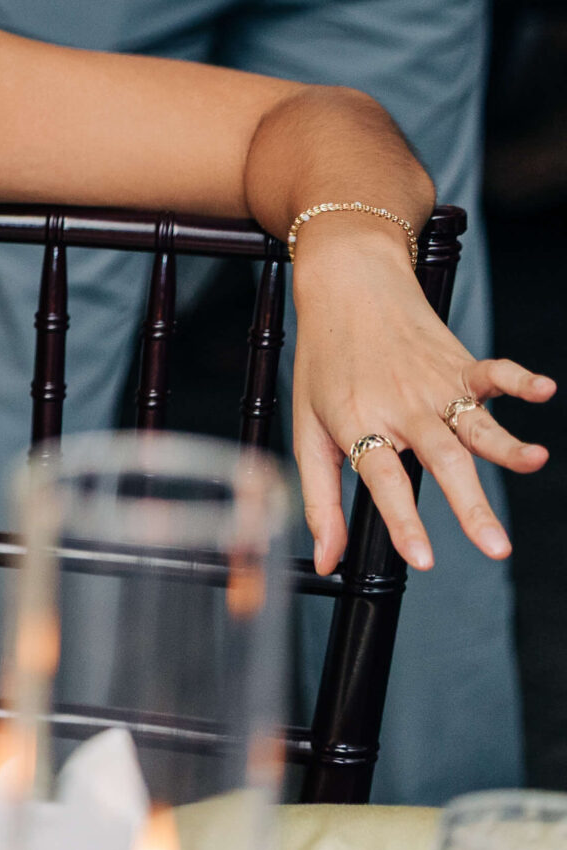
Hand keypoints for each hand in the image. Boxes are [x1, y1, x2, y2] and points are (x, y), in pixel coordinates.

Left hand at [290, 222, 553, 573]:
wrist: (346, 287)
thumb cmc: (325, 362)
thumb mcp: (306, 428)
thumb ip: (320, 499)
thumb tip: (328, 562)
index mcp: (361, 425)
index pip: (383, 481)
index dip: (404, 521)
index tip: (424, 559)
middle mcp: (402, 409)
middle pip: (440, 460)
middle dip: (469, 504)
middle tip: (496, 546)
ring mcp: (435, 387)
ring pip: (474, 423)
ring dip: (505, 444)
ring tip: (533, 461)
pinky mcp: (460, 366)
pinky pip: (494, 373)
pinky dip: (520, 379)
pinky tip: (542, 389)